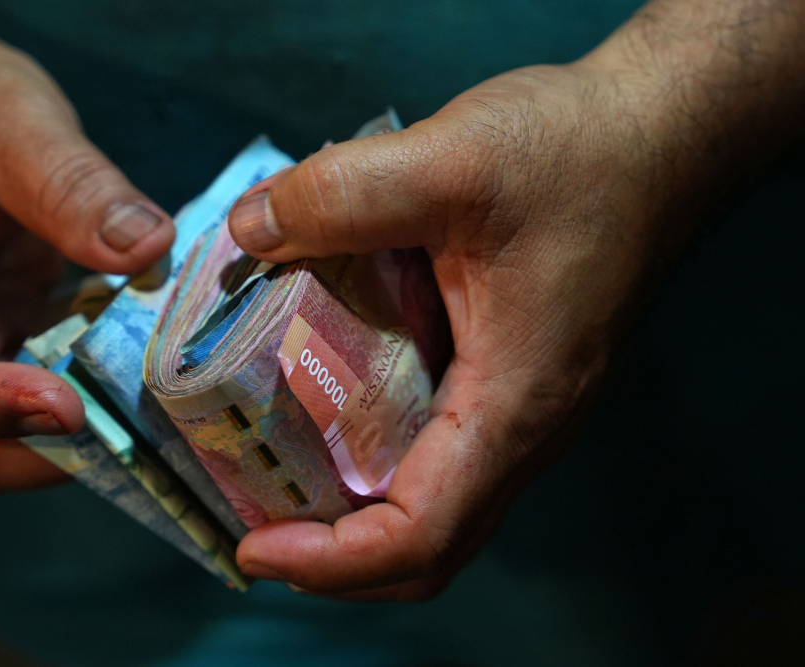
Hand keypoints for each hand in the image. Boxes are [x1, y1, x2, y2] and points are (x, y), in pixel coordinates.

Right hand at [0, 3, 173, 495]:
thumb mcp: (10, 120)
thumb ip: (72, 184)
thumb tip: (147, 248)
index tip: (68, 408)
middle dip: (35, 455)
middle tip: (128, 439)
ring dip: (72, 441)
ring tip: (150, 424)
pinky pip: (36, 399)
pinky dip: (89, 399)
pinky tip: (146, 385)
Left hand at [228, 0, 804, 599]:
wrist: (659, 133)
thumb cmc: (577, 151)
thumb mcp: (451, 158)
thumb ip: (342, 194)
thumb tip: (248, 232)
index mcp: (513, 402)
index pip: (420, 533)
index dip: (332, 563)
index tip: (254, 548)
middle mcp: (525, 427)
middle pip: (430, 548)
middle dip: (336, 561)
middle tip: (254, 527)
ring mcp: (526, 408)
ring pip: (439, 507)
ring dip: (355, 519)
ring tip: (277, 486)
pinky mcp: (515, 378)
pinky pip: (444, 456)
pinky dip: (378, 465)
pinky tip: (326, 414)